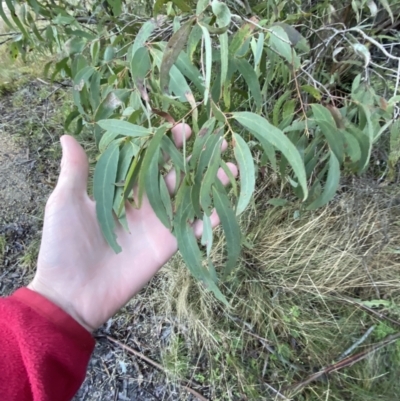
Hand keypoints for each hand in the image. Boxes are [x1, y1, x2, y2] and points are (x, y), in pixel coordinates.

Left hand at [28, 124, 236, 331]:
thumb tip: (67, 137)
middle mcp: (145, 205)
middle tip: (216, 142)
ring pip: (189, 200)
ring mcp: (158, 226)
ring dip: (209, 185)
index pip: (151, 161)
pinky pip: (192, 230)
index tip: (183, 129)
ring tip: (230, 168)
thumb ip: (76, 170)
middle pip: (176, 177)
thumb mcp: (66, 201)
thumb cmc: (63, 244)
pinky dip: (209, 221)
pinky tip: (224, 206)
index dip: (167, 145)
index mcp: (123, 191)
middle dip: (196, 160)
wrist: (72, 292)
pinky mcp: (167, 246)